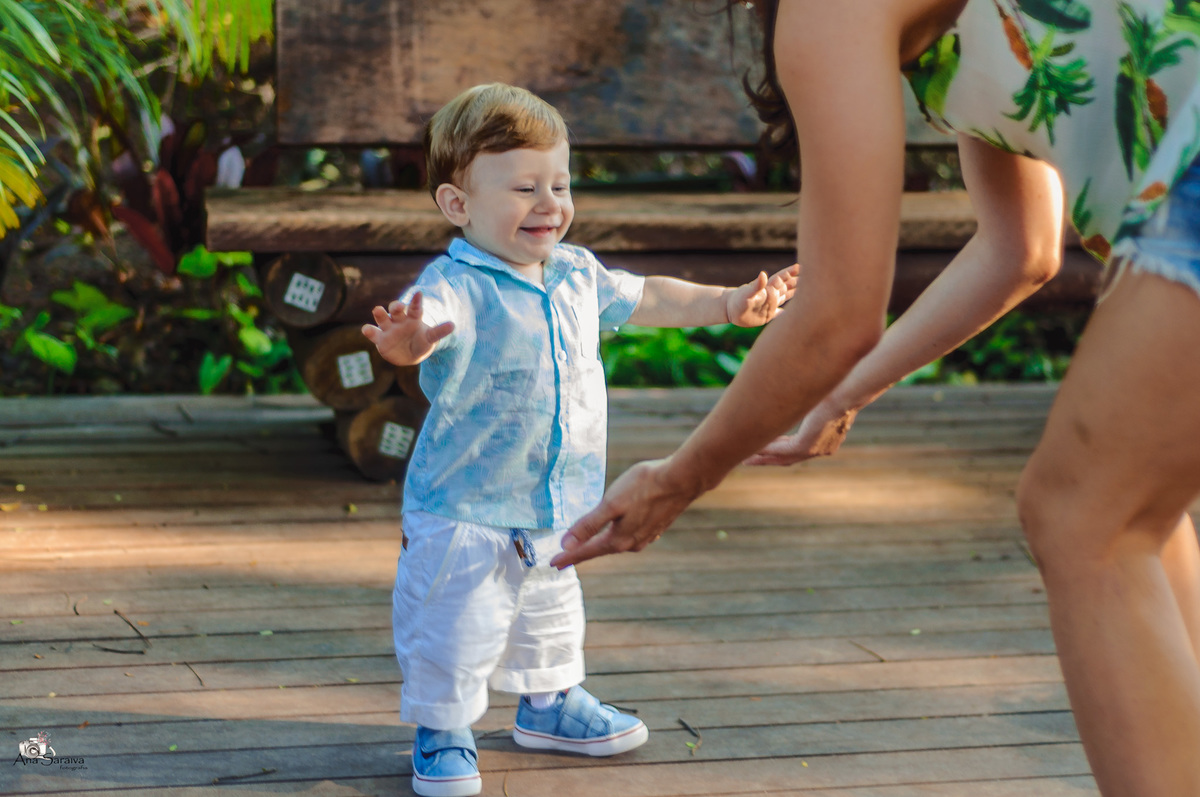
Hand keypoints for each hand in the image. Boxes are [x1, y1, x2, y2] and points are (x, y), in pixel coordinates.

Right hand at [361, 292, 454, 365]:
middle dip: (396, 306)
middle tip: (398, 306)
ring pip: (382, 318)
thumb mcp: (430, 338)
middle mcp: (399, 320)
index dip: (416, 301)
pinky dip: (369, 330)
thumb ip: (439, 332)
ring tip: (378, 310)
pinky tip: (367, 329)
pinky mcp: (379, 338)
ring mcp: (388, 328)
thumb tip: (453, 325)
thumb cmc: (421, 343)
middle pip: (395, 309)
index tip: (419, 293)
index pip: (414, 308)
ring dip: (380, 313)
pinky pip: (373, 333)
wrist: (409, 355)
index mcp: (412, 318)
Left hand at [550, 458, 701, 568]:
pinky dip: (615, 535)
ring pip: (615, 543)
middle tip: (565, 557)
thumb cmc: (645, 486)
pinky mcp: (655, 527)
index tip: (552, 564)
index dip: (568, 557)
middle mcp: (632, 543)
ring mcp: (645, 537)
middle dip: (581, 553)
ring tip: (586, 545)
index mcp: (618, 540)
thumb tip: (566, 544)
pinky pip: (628, 535)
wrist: (683, 479)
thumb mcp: (611, 504)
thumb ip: (588, 525)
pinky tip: (615, 531)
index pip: (586, 552)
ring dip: (599, 544)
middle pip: (600, 549)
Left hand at [725, 263, 798, 326]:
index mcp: (768, 289)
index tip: (801, 266)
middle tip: (809, 276)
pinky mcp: (767, 315)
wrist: (729, 310)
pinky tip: (792, 312)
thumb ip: (757, 285)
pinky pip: (780, 312)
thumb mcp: (747, 292)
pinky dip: (787, 312)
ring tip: (804, 290)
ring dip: (794, 293)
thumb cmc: (738, 300)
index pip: (782, 279)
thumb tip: (763, 274)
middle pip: (787, 286)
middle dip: (797, 281)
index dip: (790, 273)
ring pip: (785, 297)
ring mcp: (770, 305)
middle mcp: (771, 296)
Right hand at [744, 400, 857, 465]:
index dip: (781, 448)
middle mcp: (821, 449)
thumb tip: (800, 388)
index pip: (799, 448)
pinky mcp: (806, 445)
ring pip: (783, 458)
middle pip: (789, 459)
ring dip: (764, 458)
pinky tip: (754, 447)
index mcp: (827, 440)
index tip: (765, 446)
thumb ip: (809, 402)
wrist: (847, 392)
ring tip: (746, 458)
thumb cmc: (838, 389)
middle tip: (750, 460)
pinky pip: (781, 450)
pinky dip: (767, 448)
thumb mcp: (822, 399)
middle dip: (768, 459)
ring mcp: (815, 450)